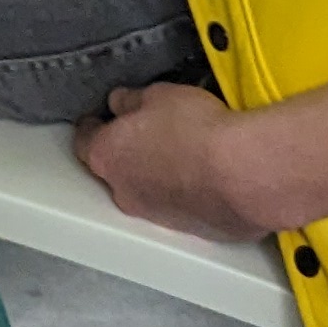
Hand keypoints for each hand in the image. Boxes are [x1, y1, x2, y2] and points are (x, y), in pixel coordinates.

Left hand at [75, 82, 272, 242]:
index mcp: (107, 156)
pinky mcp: (190, 231)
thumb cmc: (196, 129)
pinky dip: (186, 193)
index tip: (100, 118)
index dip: (93, 126)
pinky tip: (205, 178)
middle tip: (148, 134)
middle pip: (114, 170)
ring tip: (183, 154)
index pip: (83, 140)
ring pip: (147, 191)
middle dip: (126, 153)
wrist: (244, 175)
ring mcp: (156, 216)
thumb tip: (119, 104)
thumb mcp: (158, 95)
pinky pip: (179, 207)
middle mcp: (124, 192)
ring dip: (157, 176)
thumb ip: (131, 101)